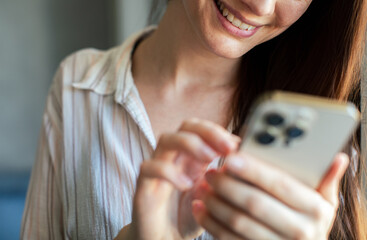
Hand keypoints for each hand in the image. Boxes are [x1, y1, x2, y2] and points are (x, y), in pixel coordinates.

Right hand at [123, 119, 239, 239]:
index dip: (218, 131)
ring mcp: (157, 169)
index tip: (236, 145)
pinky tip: (185, 185)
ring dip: (190, 143)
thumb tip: (242, 158)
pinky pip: (149, 167)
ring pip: (166, 139)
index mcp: (192, 158)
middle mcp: (174, 159)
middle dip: (208, 131)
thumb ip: (225, 180)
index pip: (201, 129)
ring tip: (209, 159)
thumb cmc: (187, 218)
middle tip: (227, 147)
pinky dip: (167, 171)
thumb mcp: (212, 198)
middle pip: (185, 127)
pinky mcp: (143, 186)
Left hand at [192, 152, 348, 239]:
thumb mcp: (324, 202)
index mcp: (314, 209)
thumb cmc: (310, 220)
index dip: (253, 170)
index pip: (280, 184)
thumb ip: (326, 179)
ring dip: (215, 202)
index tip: (230, 157)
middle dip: (228, 185)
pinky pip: (228, 239)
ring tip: (201, 186)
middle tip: (210, 170)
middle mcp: (299, 230)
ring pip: (237, 222)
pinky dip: (210, 222)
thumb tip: (338, 156)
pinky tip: (199, 207)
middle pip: (254, 203)